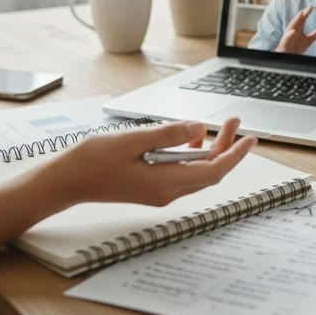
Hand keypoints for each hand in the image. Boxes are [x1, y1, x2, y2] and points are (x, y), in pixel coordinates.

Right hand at [33, 117, 254, 212]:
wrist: (66, 181)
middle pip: (209, 172)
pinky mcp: (151, 187)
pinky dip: (191, 155)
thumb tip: (197, 129)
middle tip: (234, 122)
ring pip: (196, 172)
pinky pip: (181, 173)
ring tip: (217, 127)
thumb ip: (167, 134)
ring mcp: (159, 192)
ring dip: (210, 150)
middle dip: (226, 147)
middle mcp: (167, 192)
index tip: (249, 138)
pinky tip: (188, 139)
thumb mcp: (132, 141)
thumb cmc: (92, 161)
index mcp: (165, 183)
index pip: (213, 170)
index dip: (235, 155)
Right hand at [275, 5, 315, 54]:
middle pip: (298, 19)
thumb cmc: (296, 46)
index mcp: (298, 27)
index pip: (303, 18)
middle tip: (309, 7)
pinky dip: (290, 34)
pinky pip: (288, 37)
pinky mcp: (286, 41)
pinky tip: (293, 32)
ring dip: (297, 20)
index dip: (307, 12)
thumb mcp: (309, 40)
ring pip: (293, 26)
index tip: (311, 6)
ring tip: (302, 14)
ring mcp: (289, 35)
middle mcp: (293, 29)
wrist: (287, 56)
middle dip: (303, 13)